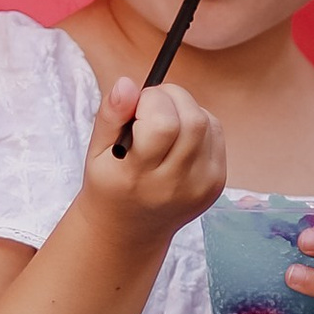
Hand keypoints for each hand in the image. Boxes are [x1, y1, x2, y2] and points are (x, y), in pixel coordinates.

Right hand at [84, 74, 224, 240]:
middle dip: (171, 97)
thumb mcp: (97, 151)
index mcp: (138, 178)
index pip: (163, 125)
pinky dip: (198, 124)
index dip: (151, 102)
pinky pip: (216, 133)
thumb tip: (127, 83)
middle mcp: (174, 186)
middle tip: (150, 107)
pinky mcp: (216, 183)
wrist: (130, 229)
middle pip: (192, 120)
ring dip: (185, 109)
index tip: (136, 107)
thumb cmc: (111, 183)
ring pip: (207, 122)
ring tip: (163, 124)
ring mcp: (200, 186)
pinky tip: (178, 137)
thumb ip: (110, 116)